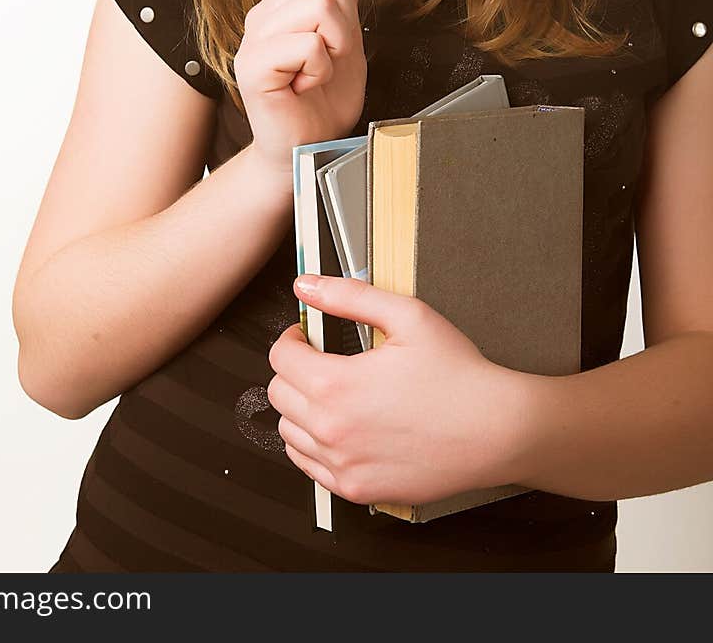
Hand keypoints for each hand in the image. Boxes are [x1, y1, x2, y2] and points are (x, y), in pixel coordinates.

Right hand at [234, 0, 366, 179]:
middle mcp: (263, 11)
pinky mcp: (252, 65)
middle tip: (329, 56)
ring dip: (335, 46)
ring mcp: (254, 36)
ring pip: (320, 5)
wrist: (310, 144)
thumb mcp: (348, 31)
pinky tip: (306, 84)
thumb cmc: (325, 96)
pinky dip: (321, 69)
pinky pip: (308, 44)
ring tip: (317, 70)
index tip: (341, 19)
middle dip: (346, 22)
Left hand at [267, 275, 528, 506]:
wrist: (497, 430)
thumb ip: (349, 296)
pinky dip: (315, 445)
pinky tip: (341, 427)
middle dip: (295, 370)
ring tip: (334, 393)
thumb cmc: (458, 375)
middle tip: (321, 359)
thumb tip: (307, 285)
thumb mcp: (407, 316)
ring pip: (289, 433)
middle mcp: (332, 431)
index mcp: (336, 386)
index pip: (280, 358)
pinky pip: (310, 467)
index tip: (307, 335)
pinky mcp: (357, 489)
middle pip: (278, 394)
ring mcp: (343, 465)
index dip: (292, 337)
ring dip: (301, 408)